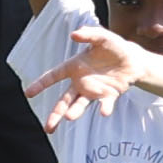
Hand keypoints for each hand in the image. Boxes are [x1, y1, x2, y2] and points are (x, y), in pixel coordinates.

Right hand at [24, 23, 158, 128]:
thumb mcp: (102, 37)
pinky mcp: (109, 96)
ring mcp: (94, 91)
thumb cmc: (113, 47)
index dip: (40, 84)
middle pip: (64, 100)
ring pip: (80, 105)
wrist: (133, 59)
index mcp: (74, 67)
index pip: (53, 76)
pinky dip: (104, 108)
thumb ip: (89, 34)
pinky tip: (104, 112)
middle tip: (48, 128)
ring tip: (69, 118)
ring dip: (75, 111)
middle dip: (55, 114)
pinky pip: (105, 104)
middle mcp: (80, 82)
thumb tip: (74, 34)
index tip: (28, 93)